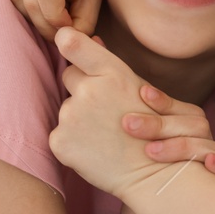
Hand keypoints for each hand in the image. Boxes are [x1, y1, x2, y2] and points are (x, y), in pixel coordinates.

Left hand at [51, 28, 173, 199]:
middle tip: (105, 111)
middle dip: (83, 89)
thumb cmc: (151, 129)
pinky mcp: (60, 141)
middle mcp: (88, 90)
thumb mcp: (137, 88)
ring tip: (105, 136)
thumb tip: (90, 39)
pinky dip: (73, 143)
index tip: (63, 39)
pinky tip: (95, 151)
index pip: (71, 43)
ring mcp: (71, 116)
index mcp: (111, 73)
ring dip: (80, 118)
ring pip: (67, 108)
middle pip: (69, 76)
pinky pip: (60, 135)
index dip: (67, 40)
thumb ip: (109, 63)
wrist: (154, 174)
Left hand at [123, 83, 214, 184]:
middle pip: (195, 125)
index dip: (163, 101)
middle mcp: (204, 148)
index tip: (142, 93)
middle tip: (129, 124)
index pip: (182, 110)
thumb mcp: (135, 161)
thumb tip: (108, 108)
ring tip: (152, 151)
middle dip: (160, 123)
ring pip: (212, 147)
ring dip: (183, 146)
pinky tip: (208, 165)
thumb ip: (128, 135)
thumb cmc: (148, 194)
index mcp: (187, 136)